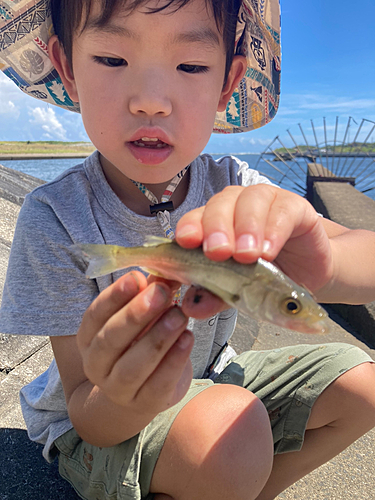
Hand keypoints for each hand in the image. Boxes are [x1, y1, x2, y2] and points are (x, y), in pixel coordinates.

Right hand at [76, 271, 193, 413]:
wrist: (143, 389)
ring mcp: (118, 389)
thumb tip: (164, 273)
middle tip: (162, 294)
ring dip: (158, 338)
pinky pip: (158, 384)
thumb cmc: (140, 342)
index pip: (95, 315)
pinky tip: (188, 339)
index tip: (136, 277)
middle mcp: (96, 365)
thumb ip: (149, 295)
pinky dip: (174, 361)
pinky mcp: (146, 403)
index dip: (114, 296)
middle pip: (110, 340)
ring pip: (133, 366)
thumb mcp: (141, 316)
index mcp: (88, 337)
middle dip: (136, 315)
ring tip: (179, 316)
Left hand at [176, 185, 333, 294]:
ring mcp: (266, 202)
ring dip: (246, 228)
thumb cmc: (267, 277)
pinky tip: (269, 251)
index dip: (189, 227)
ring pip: (250, 200)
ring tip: (247, 256)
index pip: (195, 218)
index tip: (186, 242)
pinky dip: (274, 230)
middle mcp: (237, 206)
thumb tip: (193, 306)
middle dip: (216, 228)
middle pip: (220, 204)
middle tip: (218, 253)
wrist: (307, 276)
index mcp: (214, 223)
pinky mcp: (294, 206)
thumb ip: (215, 295)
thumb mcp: (237, 291)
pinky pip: (282, 211)